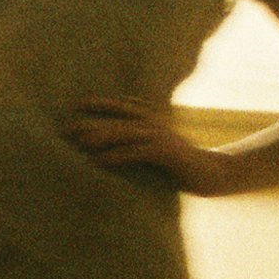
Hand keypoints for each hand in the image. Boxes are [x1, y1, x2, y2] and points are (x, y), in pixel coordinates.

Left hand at [61, 98, 222, 192]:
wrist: (215, 174)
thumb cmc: (184, 166)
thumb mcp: (161, 151)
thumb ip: (143, 145)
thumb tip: (118, 149)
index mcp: (154, 121)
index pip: (123, 107)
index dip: (101, 104)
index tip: (78, 104)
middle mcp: (155, 124)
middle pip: (116, 120)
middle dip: (89, 124)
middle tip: (64, 130)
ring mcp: (160, 137)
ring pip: (123, 133)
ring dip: (98, 138)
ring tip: (76, 144)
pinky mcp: (164, 153)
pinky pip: (134, 153)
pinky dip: (114, 156)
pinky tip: (97, 162)